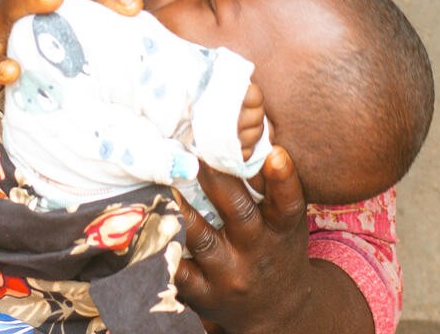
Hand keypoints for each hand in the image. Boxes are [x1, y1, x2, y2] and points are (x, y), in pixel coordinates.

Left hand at [175, 147, 312, 332]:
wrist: (276, 311)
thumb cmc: (275, 247)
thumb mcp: (283, 220)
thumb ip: (270, 183)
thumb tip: (248, 129)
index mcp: (280, 229)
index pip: (287, 203)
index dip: (282, 179)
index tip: (275, 154)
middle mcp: (257, 251)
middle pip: (238, 212)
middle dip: (215, 179)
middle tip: (194, 150)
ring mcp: (229, 275)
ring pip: (201, 238)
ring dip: (182, 210)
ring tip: (166, 182)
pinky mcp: (204, 294)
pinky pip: (179, 271)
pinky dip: (165, 250)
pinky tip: (152, 229)